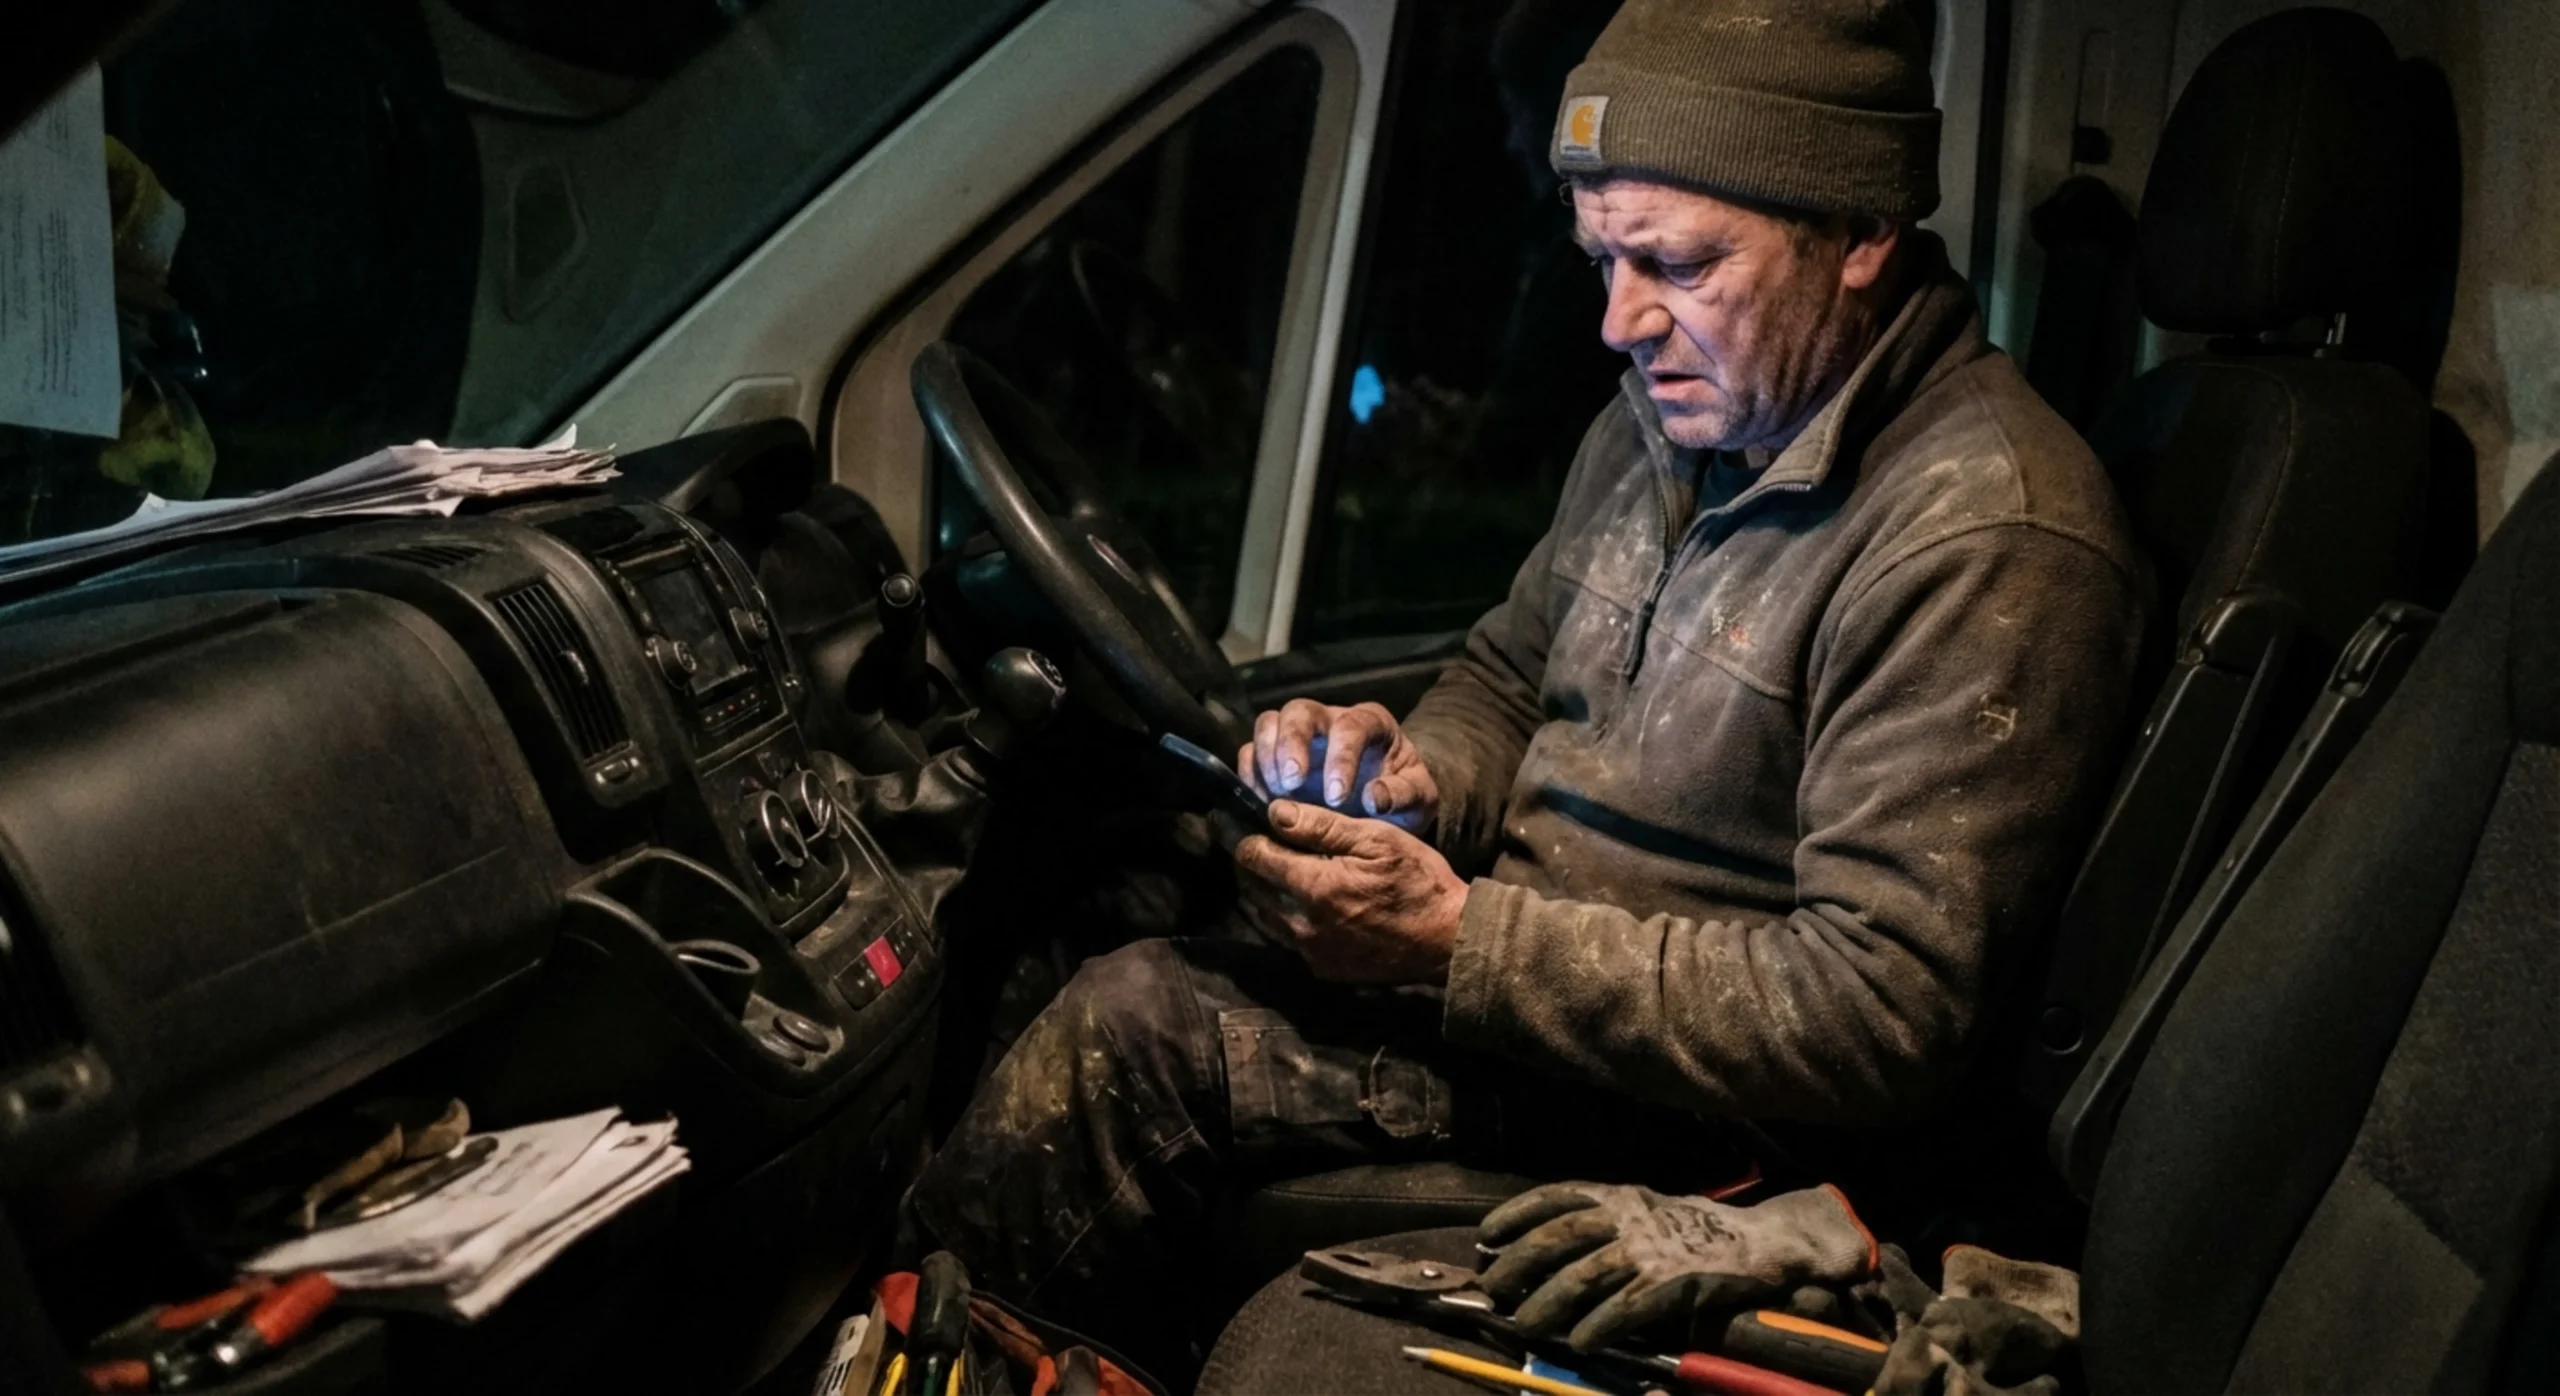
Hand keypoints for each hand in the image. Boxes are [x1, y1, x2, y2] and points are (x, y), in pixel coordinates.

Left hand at [1233, 800, 1469, 983]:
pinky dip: (1284, 918)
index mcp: (1315, 887)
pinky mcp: (1323, 968)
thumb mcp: (1376, 839)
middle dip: (1250, 864)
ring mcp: (1312, 951)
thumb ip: (1321, 826)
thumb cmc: (1418, 881)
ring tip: (1276, 870)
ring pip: (1264, 916)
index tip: (1242, 822)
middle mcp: (1303, 924)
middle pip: (1251, 889)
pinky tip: (1303, 903)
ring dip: (1263, 892)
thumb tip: (1274, 811)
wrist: (1448, 940)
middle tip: (1258, 842)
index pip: (1253, 858)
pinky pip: (1287, 939)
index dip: (1244, 836)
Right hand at [1239, 699, 1438, 831]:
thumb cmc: (1402, 797)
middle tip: (1291, 785)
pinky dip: (1250, 776)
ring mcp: (1298, 736)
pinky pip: (1251, 753)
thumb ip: (1402, 796)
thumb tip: (1374, 799)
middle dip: (1291, 745)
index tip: (1336, 797)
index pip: (1350, 727)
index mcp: (1370, 722)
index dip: (1340, 758)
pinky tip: (1260, 805)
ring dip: (1265, 759)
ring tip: (1273, 798)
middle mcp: (1329, 720)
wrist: (1385, 808)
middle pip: (1299, 711)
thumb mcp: (1419, 799)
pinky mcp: (1276, 757)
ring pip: (1268, 724)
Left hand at [1477, 1183, 1878, 1350]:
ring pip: (1583, 1276)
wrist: (1761, 1242)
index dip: (1517, 1213)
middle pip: (1559, 1237)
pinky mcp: (1672, 1284)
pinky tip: (1578, 1342)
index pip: (1557, 1196)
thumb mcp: (1646, 1210)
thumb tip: (1547, 1249)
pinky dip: (1597, 1326)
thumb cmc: (1696, 1230)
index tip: (1487, 1234)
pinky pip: (1624, 1309)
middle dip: (1519, 1263)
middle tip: (1493, 1288)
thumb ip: (1605, 1223)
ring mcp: (1651, 1249)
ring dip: (1547, 1303)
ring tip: (1524, 1325)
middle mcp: (1630, 1216)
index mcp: (1621, 1195)